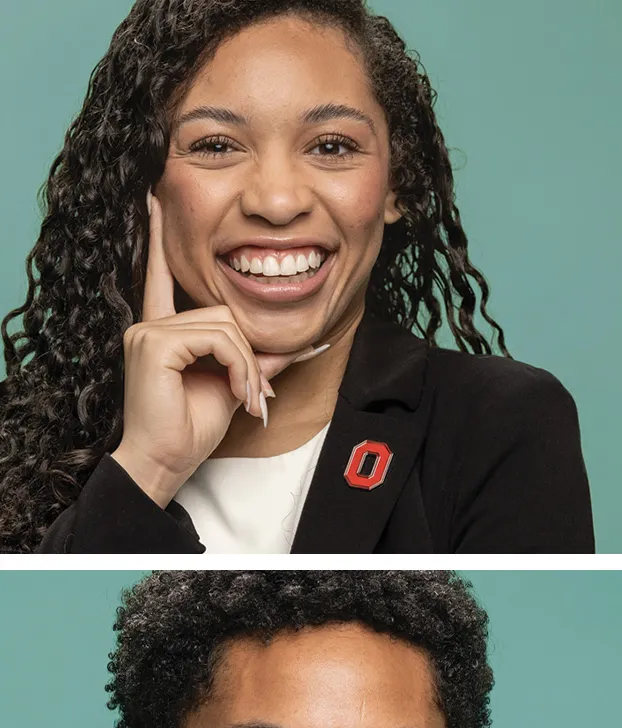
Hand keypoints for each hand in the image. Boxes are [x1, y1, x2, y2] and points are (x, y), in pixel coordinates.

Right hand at [111, 190, 326, 507]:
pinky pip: (219, 338)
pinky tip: (234, 393)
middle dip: (250, 355)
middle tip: (253, 395)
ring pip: (226, 324)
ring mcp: (149, 330)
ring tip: (244, 397)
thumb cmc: (191, 428)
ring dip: (247, 366)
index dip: (160, 238)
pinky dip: (238, 366)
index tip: (153, 200)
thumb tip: (297, 345)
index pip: (161, 275)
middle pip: (223, 312)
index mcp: (163, 328)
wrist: (167, 459)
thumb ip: (259, 358)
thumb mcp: (235, 385)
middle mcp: (151, 323)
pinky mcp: (155, 341)